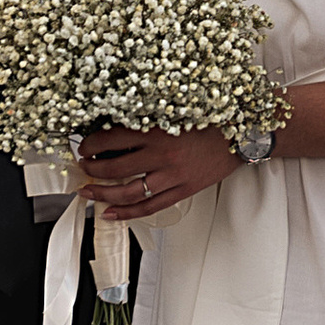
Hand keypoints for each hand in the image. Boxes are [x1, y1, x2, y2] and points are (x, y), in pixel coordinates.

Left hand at [81, 125, 233, 221]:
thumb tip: (116, 128)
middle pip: (113, 168)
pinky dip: (127, 213)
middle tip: (82, 168)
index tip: (84, 146)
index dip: (90, 144)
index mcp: (157, 130)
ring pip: (127, 192)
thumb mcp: (175, 111)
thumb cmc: (211, 120)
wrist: (241, 135)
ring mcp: (171, 176)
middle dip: (91, 170)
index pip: (111, 139)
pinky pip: (149, 207)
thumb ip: (148, 120)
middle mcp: (161, 155)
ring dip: (102, 194)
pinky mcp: (181, 190)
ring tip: (88, 193)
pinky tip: (110, 213)